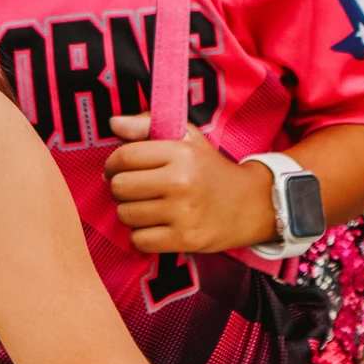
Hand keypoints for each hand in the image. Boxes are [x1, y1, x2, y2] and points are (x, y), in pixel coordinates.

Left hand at [104, 115, 274, 254]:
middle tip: (134, 190)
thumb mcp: (187, 138)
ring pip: (126, 215)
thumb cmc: (210, 169)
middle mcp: (182, 182)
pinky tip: (155, 226)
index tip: (115, 169)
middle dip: (120, 189)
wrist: (251, 204)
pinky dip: (141, 236)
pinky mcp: (186, 240)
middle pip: (120, 187)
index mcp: (181, 153)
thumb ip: (147, 125)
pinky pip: (139, 240)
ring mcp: (184, 213)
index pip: (124, 157)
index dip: (111, 164)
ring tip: (146, 207)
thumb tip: (114, 124)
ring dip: (130, 212)